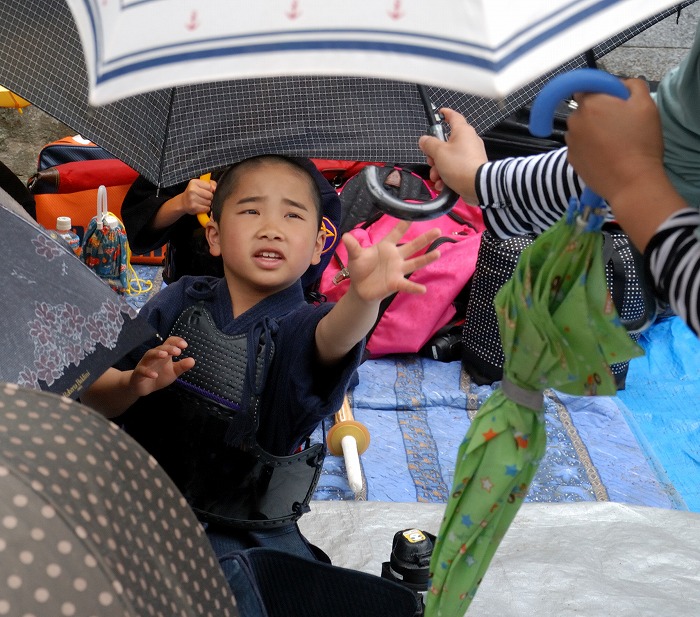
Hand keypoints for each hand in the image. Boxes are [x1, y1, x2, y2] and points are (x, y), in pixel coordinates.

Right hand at [129, 336, 194, 396]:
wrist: (143, 387)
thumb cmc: (160, 376)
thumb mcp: (173, 372)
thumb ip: (182, 366)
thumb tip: (193, 360)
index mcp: (164, 354)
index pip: (169, 342)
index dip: (176, 341)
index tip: (184, 345)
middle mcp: (154, 356)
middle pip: (160, 348)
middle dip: (169, 348)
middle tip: (178, 351)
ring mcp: (145, 364)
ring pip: (149, 355)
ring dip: (157, 354)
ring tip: (165, 355)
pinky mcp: (138, 373)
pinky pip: (142, 370)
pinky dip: (148, 372)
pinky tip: (155, 375)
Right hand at [180, 177, 216, 216]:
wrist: (183, 202)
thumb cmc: (194, 193)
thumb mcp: (200, 185)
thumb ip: (210, 184)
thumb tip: (215, 188)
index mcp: (194, 182)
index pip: (210, 187)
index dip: (210, 190)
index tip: (206, 191)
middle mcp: (192, 190)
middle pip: (210, 195)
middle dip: (209, 197)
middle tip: (203, 197)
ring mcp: (192, 199)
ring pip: (209, 202)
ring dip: (207, 203)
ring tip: (201, 202)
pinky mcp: (194, 207)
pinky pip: (206, 208)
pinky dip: (205, 209)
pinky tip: (201, 206)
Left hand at [342, 219, 440, 302]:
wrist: (360, 289)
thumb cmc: (360, 269)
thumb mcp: (355, 256)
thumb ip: (353, 246)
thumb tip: (345, 235)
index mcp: (386, 247)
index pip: (396, 233)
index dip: (403, 225)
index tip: (413, 215)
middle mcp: (395, 257)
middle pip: (412, 246)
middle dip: (424, 238)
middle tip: (437, 230)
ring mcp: (398, 270)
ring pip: (415, 263)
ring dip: (426, 259)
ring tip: (438, 253)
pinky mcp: (396, 283)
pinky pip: (407, 285)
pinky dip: (415, 288)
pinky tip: (423, 289)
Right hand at [418, 108, 486, 203]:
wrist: (477, 186)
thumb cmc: (460, 166)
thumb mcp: (438, 152)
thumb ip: (429, 144)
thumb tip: (424, 140)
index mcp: (462, 131)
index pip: (453, 116)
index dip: (445, 114)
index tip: (440, 113)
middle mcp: (469, 141)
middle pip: (446, 142)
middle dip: (435, 154)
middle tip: (431, 161)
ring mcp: (471, 155)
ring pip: (449, 158)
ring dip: (438, 168)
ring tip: (436, 177)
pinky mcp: (471, 168)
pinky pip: (455, 168)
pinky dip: (447, 176)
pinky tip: (442, 184)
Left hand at [566, 78, 687, 250]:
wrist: (631, 182)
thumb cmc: (640, 141)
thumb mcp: (646, 104)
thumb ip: (632, 85)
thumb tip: (620, 84)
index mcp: (590, 103)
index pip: (586, 88)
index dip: (602, 93)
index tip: (615, 102)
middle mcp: (574, 120)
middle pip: (584, 109)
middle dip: (598, 113)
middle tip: (620, 124)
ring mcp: (570, 141)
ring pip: (581, 129)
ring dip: (593, 131)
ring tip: (615, 143)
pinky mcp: (571, 159)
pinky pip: (579, 146)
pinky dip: (590, 148)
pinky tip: (606, 155)